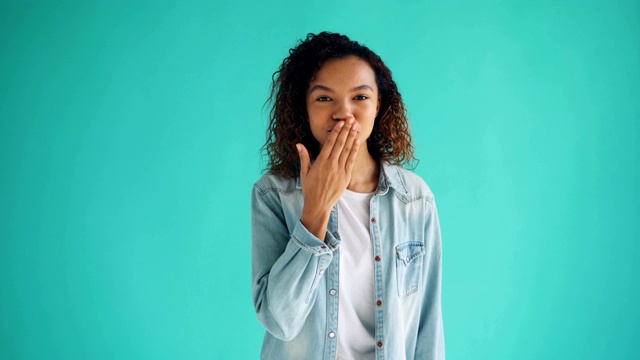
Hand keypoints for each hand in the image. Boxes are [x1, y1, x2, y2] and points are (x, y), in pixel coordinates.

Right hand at [296, 117, 360, 239]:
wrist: (318, 205)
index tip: (340, 122)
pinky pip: (351, 160)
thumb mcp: (304, 173)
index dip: (336, 132)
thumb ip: (304, 157)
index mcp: (320, 162)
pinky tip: (357, 141)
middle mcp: (331, 165)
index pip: (330, 143)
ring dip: (352, 137)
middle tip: (351, 119)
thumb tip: (299, 144)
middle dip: (346, 130)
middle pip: (340, 144)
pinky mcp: (346, 177)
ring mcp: (339, 170)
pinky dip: (354, 150)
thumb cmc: (310, 189)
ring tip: (355, 126)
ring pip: (347, 150)